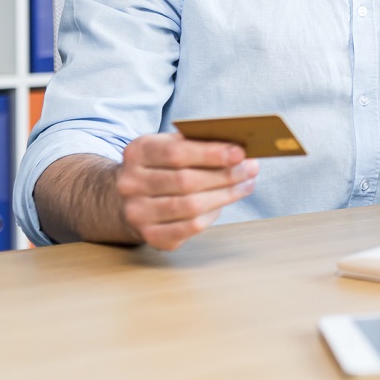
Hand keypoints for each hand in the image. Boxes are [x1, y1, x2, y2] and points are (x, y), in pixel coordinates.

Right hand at [116, 133, 259, 250]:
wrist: (128, 197)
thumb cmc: (162, 167)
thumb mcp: (171, 147)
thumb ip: (199, 145)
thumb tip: (239, 151)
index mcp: (138, 152)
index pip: (176, 152)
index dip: (210, 153)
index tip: (240, 153)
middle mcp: (130, 183)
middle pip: (185, 180)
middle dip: (225, 175)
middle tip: (251, 168)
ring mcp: (137, 212)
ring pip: (190, 206)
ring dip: (225, 195)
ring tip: (246, 184)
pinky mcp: (149, 235)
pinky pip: (189, 227)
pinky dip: (212, 214)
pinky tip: (224, 203)